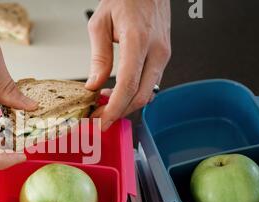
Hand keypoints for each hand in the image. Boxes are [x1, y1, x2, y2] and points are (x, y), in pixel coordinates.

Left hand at [85, 0, 170, 130]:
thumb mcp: (100, 23)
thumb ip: (99, 57)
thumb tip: (94, 85)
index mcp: (138, 39)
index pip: (128, 85)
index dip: (115, 108)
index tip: (102, 120)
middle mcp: (156, 50)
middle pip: (141, 96)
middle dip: (120, 112)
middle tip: (100, 118)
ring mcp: (163, 54)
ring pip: (148, 93)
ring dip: (127, 104)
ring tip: (105, 105)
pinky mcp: (164, 56)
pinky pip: (151, 83)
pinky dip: (135, 94)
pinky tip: (118, 93)